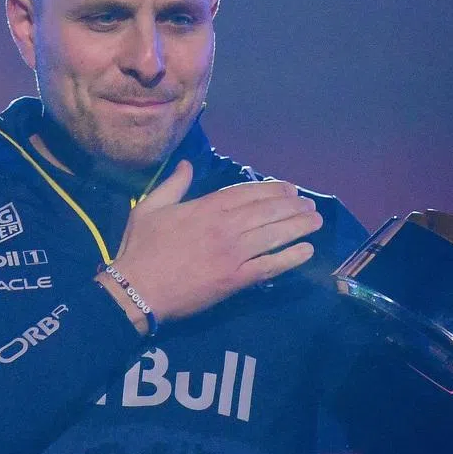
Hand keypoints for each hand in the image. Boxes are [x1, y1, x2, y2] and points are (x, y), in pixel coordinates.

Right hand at [102, 160, 322, 324]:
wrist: (136, 290)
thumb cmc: (141, 249)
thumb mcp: (149, 207)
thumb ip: (173, 184)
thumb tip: (186, 163)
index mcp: (206, 207)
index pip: (248, 193)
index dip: (272, 189)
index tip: (290, 189)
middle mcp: (225, 226)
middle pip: (267, 211)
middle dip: (292, 206)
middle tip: (309, 206)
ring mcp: (232, 253)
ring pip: (274, 234)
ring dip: (298, 226)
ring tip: (316, 222)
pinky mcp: (235, 279)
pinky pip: (270, 265)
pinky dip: (290, 257)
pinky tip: (307, 251)